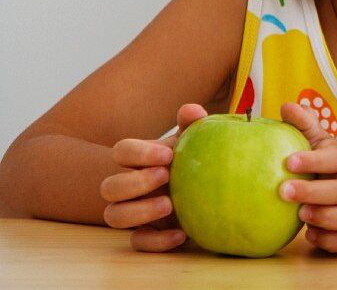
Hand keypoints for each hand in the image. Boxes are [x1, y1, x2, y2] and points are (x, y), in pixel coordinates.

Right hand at [100, 103, 206, 251]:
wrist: (210, 192)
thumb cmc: (196, 162)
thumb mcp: (197, 142)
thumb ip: (193, 126)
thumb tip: (190, 110)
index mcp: (140, 160)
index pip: (122, 151)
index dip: (139, 153)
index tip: (167, 156)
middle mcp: (131, 187)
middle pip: (108, 187)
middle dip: (134, 182)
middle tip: (166, 176)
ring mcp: (135, 212)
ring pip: (113, 216)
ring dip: (138, 212)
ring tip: (170, 205)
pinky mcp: (147, 234)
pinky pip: (138, 243)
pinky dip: (156, 241)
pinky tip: (181, 234)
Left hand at [279, 101, 336, 252]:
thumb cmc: (319, 163)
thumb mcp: (312, 141)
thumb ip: (301, 124)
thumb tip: (287, 107)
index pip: (336, 157)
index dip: (315, 160)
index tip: (288, 162)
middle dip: (314, 192)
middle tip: (283, 191)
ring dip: (330, 218)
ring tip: (301, 216)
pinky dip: (335, 241)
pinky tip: (311, 235)